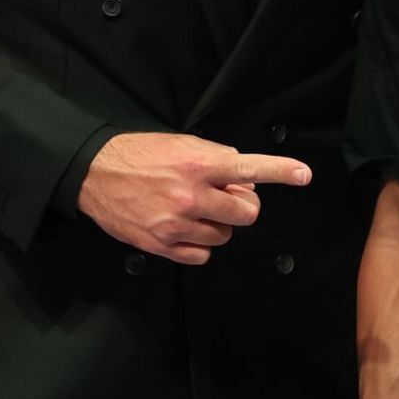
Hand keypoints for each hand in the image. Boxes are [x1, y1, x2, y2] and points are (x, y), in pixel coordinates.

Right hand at [78, 132, 309, 264]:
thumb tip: (243, 181)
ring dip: (219, 224)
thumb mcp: (182, 144)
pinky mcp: (162, 245)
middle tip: (227, 197)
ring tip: (196, 209)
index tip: (304, 174)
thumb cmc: (140, 155)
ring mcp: (176, 224)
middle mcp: (190, 195)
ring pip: (225, 235)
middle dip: (243, 206)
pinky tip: (185, 227)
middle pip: (246, 214)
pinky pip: (202, 254)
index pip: (248, 168)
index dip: (280, 171)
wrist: (95, 174)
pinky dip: (200, 243)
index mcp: (198, 164)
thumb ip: (216, 159)